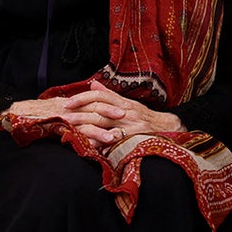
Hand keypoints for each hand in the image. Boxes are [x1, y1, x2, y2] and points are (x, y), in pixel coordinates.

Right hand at [1, 94, 123, 148]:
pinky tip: (96, 146)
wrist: (16, 115)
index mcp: (73, 101)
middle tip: (129, 116)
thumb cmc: (38, 113)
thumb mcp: (59, 106)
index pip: (95, 99)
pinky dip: (86, 138)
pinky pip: (75, 132)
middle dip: (112, 112)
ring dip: (102, 129)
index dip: (110, 102)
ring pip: (87, 121)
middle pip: (95, 107)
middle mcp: (70, 107)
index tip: (124, 106)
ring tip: (116, 137)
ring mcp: (64, 117)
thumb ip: (75, 107)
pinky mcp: (58, 127)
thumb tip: (89, 109)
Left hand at [58, 80, 184, 144]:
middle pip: (99, 110)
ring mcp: (129, 125)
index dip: (82, 98)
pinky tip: (91, 146)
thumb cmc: (145, 117)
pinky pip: (114, 141)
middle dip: (79, 114)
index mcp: (123, 102)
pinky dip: (102, 144)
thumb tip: (93, 85)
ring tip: (71, 131)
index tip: (68, 103)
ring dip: (86, 128)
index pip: (99, 96)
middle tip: (63, 116)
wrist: (167, 128)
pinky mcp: (132, 138)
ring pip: (104, 125)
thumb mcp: (128, 103)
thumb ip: (110, 95)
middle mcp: (126, 111)